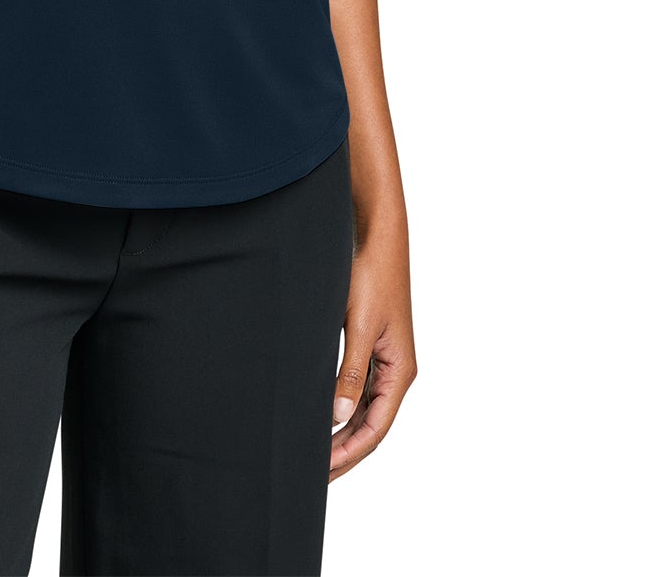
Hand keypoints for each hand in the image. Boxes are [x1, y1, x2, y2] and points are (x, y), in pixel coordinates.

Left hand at [329, 229, 416, 479]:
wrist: (376, 237)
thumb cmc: (372, 276)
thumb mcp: (359, 327)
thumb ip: (350, 374)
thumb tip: (338, 418)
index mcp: (400, 371)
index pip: (376, 429)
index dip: (350, 454)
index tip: (323, 473)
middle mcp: (396, 370)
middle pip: (371, 425)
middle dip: (344, 451)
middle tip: (313, 475)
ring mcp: (384, 359)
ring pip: (364, 409)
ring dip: (342, 433)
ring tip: (314, 454)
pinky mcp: (370, 345)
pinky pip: (357, 388)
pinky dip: (341, 407)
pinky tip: (321, 416)